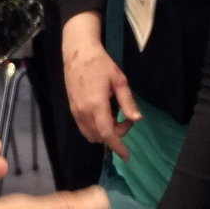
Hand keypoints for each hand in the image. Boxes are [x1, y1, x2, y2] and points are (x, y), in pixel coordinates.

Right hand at [61, 13, 137, 158]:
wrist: (77, 53)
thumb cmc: (101, 64)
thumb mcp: (119, 81)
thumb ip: (127, 102)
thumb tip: (137, 119)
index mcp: (96, 105)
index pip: (107, 134)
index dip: (118, 146)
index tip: (127, 155)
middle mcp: (83, 112)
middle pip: (100, 136)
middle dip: (115, 135)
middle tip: (126, 119)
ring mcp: (75, 111)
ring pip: (90, 134)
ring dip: (104, 133)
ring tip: (115, 117)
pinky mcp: (72, 109)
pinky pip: (83, 127)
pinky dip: (95, 129)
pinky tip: (104, 116)